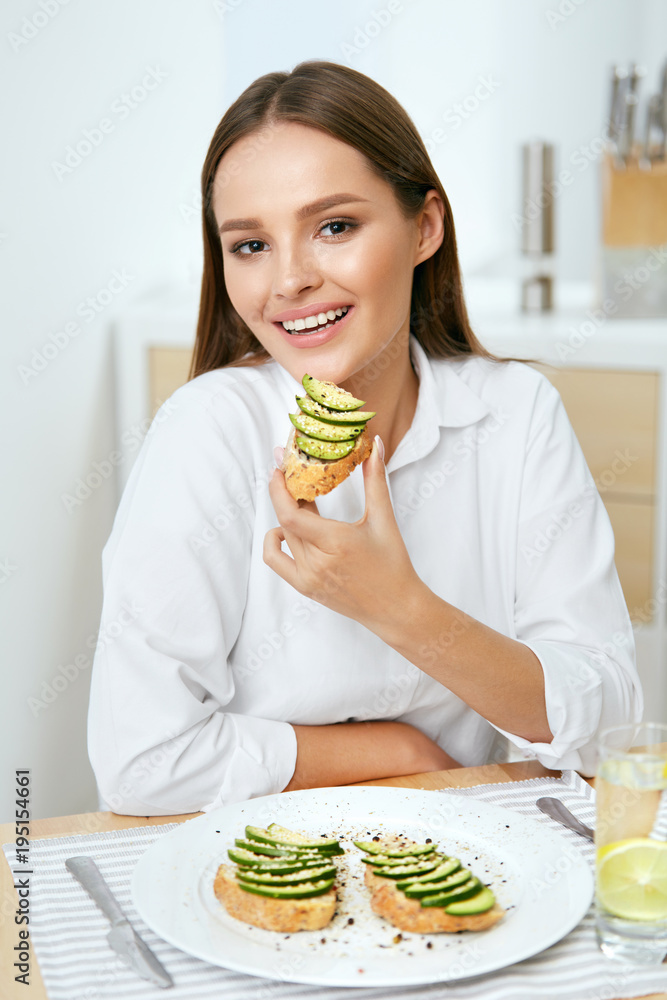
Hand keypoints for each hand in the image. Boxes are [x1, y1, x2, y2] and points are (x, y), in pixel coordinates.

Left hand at [263, 437, 423, 633]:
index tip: (279, 467)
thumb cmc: (393, 564)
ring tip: (299, 500)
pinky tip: (288, 530)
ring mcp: (308, 577)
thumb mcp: (383, 519)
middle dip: (287, 492)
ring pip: (283, 536)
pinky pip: (276, 561)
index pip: (290, 514)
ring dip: (286, 514)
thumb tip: (376, 445)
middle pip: (286, 519)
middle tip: (290, 471)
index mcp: (335, 542)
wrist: (396, 608)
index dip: (279, 489)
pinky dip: (276, 542)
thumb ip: (375, 480)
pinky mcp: (304, 587)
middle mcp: (316, 562)